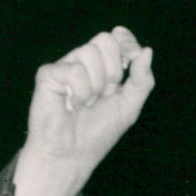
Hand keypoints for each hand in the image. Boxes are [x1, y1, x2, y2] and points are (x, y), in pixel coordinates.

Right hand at [14, 27, 154, 195]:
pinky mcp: (48, 74)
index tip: (132, 56)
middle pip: (104, 40)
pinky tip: (71, 105)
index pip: (115, 39)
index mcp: (102, 69)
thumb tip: (146, 51)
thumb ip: (141, 81)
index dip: (127, 42)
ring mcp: (65, 66)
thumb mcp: (129, 108)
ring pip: (90, 53)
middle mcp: (83, 63)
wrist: (72, 156)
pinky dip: (80, 92)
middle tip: (104, 95)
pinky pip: (74, 69)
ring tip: (85, 104)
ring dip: (95, 86)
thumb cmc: (97, 134)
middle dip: (113, 71)